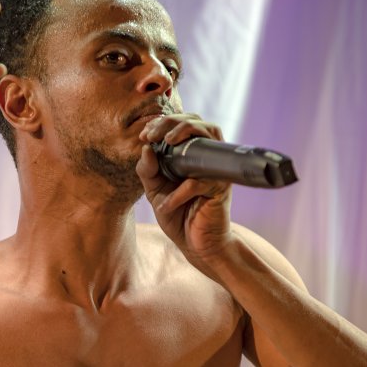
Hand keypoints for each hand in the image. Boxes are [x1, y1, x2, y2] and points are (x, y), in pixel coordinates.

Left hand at [136, 114, 232, 275]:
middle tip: (152, 134)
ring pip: (209, 135)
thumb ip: (147, 170)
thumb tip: (146, 148)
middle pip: (198, 121)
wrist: (197, 245)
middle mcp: (207, 157)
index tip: (145, 135)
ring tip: (165, 142)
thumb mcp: (154, 191)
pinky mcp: (221, 188)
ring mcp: (216, 170)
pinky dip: (179, 193)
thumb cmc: (178, 215)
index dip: (164, 122)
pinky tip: (166, 205)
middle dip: (172, 122)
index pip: (183, 124)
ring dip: (185, 132)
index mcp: (191, 154)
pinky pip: (199, 182)